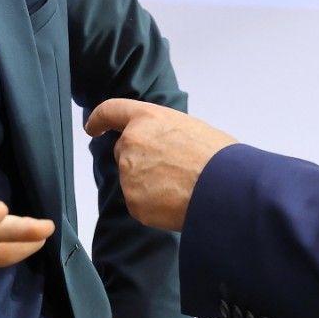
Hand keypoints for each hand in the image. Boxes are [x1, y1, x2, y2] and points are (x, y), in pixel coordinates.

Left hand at [85, 100, 235, 231]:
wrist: (225, 188)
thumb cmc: (218, 157)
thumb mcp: (191, 128)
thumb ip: (164, 133)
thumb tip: (163, 147)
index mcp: (146, 118)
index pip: (110, 111)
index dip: (99, 119)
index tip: (92, 128)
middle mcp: (131, 143)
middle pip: (124, 152)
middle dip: (140, 161)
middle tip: (171, 170)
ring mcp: (129, 174)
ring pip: (133, 180)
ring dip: (150, 184)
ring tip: (182, 187)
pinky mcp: (134, 202)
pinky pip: (141, 204)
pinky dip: (155, 206)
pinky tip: (177, 202)